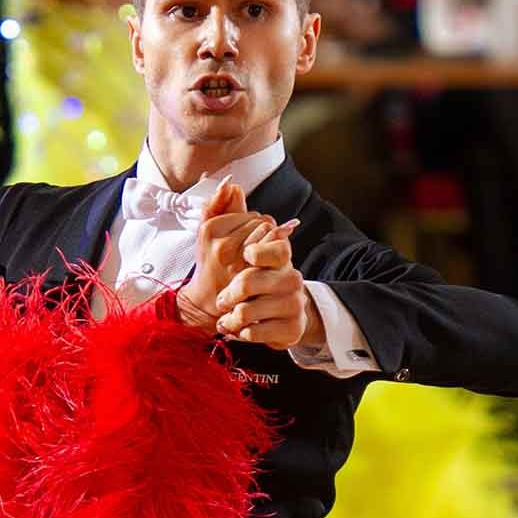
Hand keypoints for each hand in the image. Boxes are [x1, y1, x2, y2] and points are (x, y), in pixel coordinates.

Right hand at [175, 182, 274, 329]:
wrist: (208, 299)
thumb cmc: (210, 260)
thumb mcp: (206, 230)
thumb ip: (217, 204)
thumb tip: (230, 182)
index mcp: (210, 228)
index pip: (245, 207)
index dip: (246, 218)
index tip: (239, 234)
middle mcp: (222, 243)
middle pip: (260, 219)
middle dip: (258, 229)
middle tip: (248, 246)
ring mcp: (238, 259)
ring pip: (268, 231)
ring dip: (267, 240)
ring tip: (255, 254)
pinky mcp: (253, 273)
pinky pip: (275, 247)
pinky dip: (276, 250)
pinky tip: (267, 259)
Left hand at [215, 218, 318, 349]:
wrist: (273, 317)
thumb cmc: (251, 278)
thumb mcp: (239, 242)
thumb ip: (230, 212)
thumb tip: (229, 184)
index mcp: (281, 254)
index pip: (270, 247)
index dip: (255, 252)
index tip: (245, 255)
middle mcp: (292, 278)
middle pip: (249, 282)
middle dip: (228, 293)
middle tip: (223, 299)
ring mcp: (294, 305)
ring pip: (247, 311)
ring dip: (230, 316)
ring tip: (229, 316)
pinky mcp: (291, 330)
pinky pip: (253, 333)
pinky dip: (239, 333)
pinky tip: (240, 329)